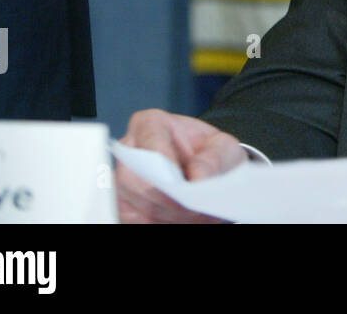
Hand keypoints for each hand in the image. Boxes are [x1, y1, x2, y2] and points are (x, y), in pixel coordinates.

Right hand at [115, 108, 246, 223]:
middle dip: (165, 198)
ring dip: (163, 215)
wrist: (209, 171)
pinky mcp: (124, 202)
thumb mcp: (223, 147)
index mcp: (151, 124)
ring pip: (131, 202)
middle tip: (193, 208)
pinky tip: (179, 222)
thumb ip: (213, 158)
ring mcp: (123, 177)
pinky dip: (155, 223)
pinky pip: (130, 219)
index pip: (150, 140)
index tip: (184, 184)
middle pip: (133, 177)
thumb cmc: (212, 153)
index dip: (165, 164)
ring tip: (193, 217)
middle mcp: (130, 149)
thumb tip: (197, 177)